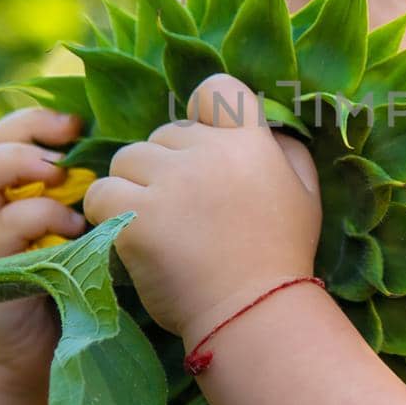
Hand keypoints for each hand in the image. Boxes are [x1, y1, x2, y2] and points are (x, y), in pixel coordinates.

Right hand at [0, 108, 86, 388]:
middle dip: (27, 130)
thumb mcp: (90, 239)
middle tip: (69, 140)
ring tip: (62, 179)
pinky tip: (72, 231)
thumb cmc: (73, 295)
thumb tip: (151, 164)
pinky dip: (36, 219)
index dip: (42, 119)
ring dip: (22, 166)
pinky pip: (0, 230)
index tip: (81, 122)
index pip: (15, 134)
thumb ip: (101, 204)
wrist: (32, 361)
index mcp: (22, 194)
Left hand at [82, 74, 321, 345]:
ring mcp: (167, 184)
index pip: (215, 89)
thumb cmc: (281, 256)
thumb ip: (286, 151)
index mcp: (250, 141)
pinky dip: (108, 214)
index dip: (204, 115)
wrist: (253, 315)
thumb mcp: (304, 194)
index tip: (205, 149)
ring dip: (135, 187)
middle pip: (163, 134)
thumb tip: (265, 125)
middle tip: (186, 209)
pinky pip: (101, 195)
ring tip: (158, 224)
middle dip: (168, 165)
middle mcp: (207, 153)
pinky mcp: (134, 218)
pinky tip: (131, 236)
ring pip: (126, 160)